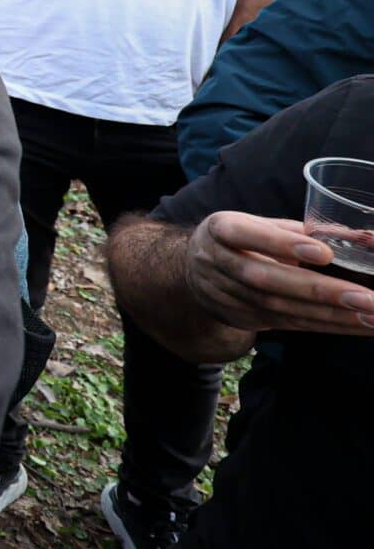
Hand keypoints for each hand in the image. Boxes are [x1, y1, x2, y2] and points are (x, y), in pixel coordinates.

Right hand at [184, 212, 373, 335]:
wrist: (192, 271)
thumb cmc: (239, 240)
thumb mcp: (259, 223)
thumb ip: (303, 230)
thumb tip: (363, 236)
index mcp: (221, 229)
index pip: (246, 235)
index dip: (280, 244)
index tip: (324, 253)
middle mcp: (218, 263)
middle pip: (267, 280)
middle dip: (320, 291)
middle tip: (366, 298)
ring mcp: (227, 295)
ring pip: (280, 308)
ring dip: (331, 315)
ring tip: (372, 315)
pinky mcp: (243, 318)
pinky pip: (288, 324)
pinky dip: (326, 325)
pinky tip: (357, 325)